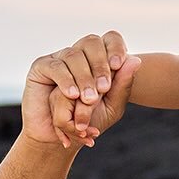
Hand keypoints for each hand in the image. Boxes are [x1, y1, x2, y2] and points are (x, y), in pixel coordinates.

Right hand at [22, 40, 139, 147]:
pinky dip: (66, 80)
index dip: (115, 47)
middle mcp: (80, 54)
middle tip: (104, 88)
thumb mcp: (111, 107)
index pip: (110, 39)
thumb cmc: (89, 122)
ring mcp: (60, 58)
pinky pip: (55, 66)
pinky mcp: (42, 66)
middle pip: (91, 43)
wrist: (60, 139)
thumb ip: (123, 84)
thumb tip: (136, 60)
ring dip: (84, 78)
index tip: (118, 65)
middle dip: (100, 65)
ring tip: (89, 99)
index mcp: (100, 59)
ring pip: (73, 55)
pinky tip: (73, 95)